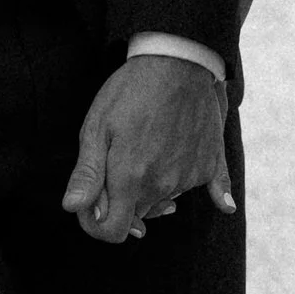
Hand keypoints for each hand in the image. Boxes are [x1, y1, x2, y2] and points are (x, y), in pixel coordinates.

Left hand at [62, 56, 232, 243]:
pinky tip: (221, 204)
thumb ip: (87, 173)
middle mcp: (162, 185)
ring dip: (152, 188)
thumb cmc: (131, 91)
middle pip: (138, 216)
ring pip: (164, 200)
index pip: (113, 232)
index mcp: (130, 179)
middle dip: (123, 202)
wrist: (178, 61)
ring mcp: (188, 177)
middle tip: (117, 166)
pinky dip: (203, 192)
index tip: (91, 205)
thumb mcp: (97, 126)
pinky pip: (205, 190)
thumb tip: (73, 209)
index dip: (96, 225)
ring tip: (147, 151)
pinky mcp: (209, 165)